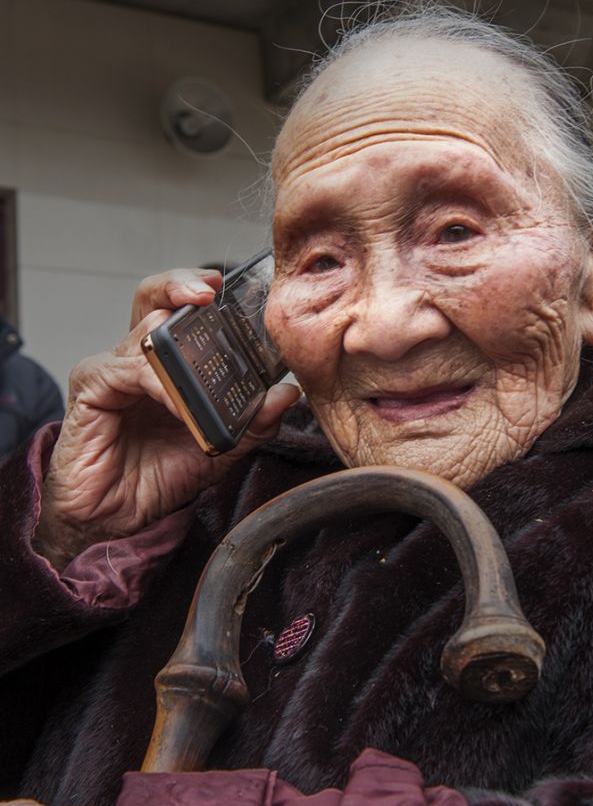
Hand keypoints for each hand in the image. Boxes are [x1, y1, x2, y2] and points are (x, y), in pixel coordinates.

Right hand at [36, 269, 299, 568]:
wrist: (115, 520)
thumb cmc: (156, 478)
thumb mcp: (219, 450)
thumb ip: (252, 422)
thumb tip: (287, 393)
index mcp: (167, 367)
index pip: (183, 313)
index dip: (202, 292)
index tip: (229, 289)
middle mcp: (138, 360)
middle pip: (154, 300)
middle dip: (181, 286)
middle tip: (208, 292)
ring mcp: (112, 371)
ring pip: (145, 331)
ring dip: (184, 353)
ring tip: (207, 377)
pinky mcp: (92, 389)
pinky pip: (129, 371)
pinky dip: (162, 385)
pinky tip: (180, 405)